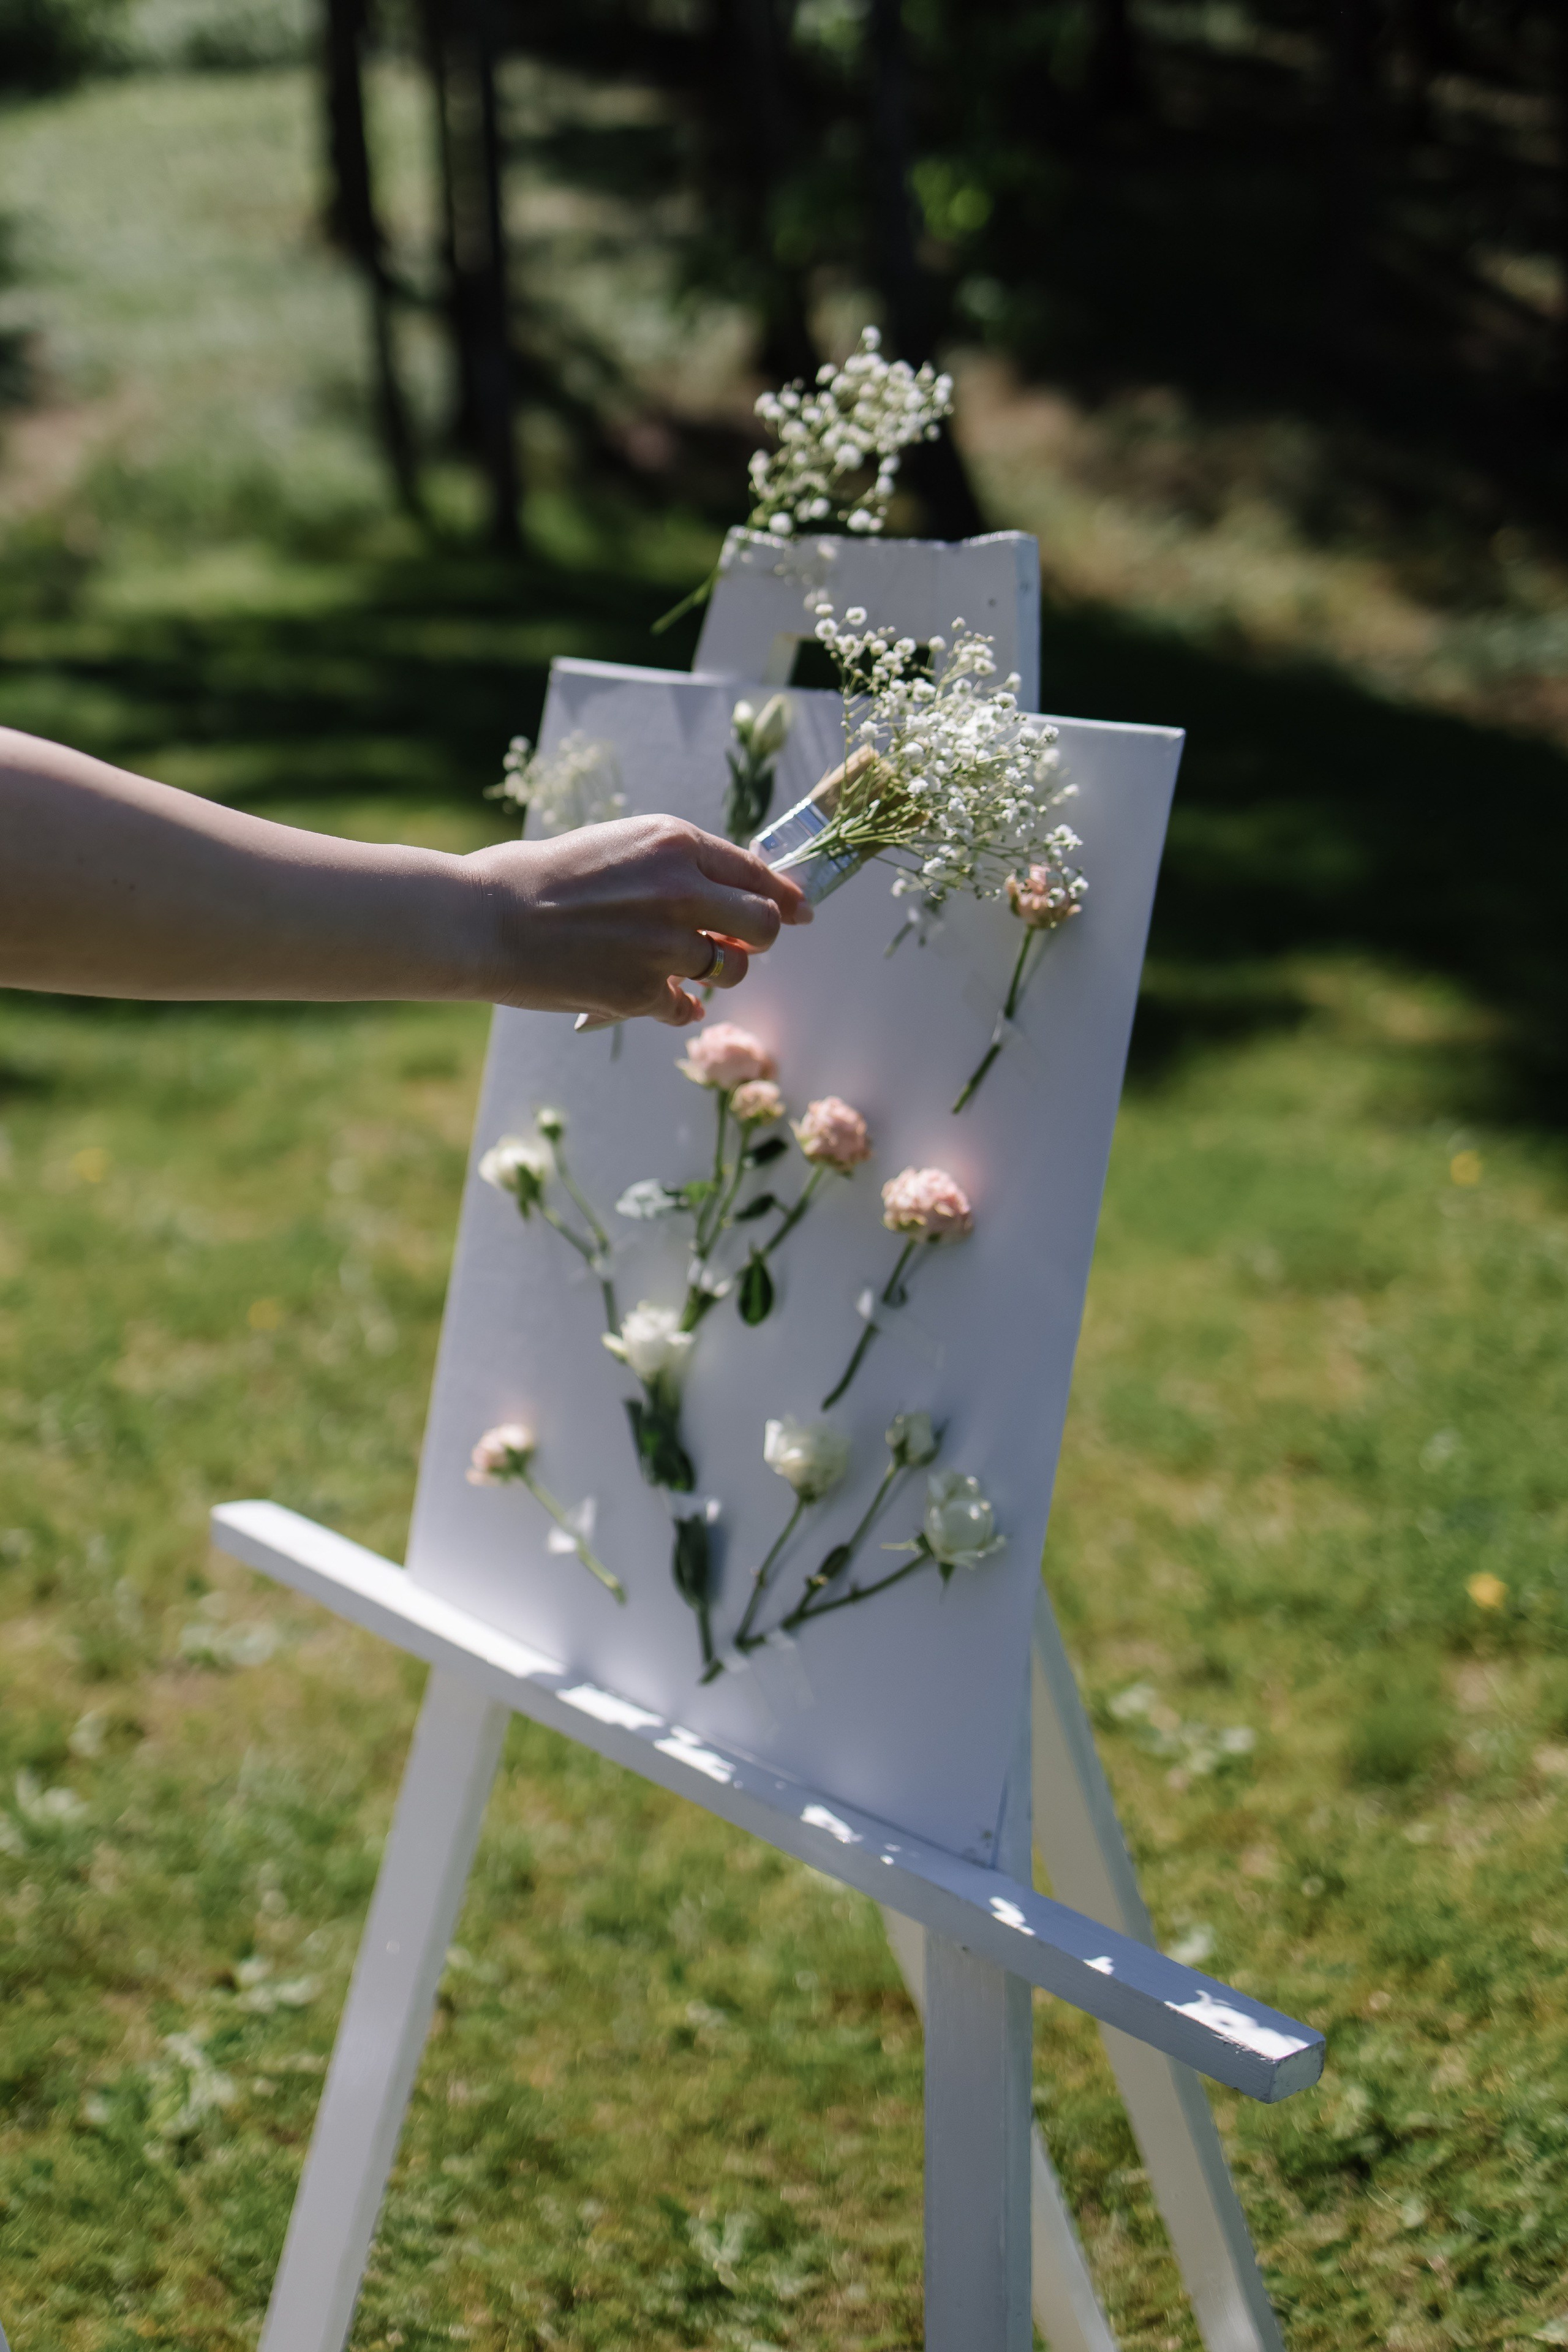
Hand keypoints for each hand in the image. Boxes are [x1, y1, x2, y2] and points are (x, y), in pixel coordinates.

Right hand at [468, 815, 810, 1025]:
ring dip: (715, 975)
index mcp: (675, 843)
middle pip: (763, 926)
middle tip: (734, 947)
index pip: (755, 872)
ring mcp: (665, 946)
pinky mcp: (642, 992)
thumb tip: (726, 892)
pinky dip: (676, 1007)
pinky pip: (686, 1008)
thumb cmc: (541, 876)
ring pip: (730, 972)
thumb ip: (675, 866)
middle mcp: (681, 891)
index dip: (785, 896)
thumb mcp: (618, 846)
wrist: (485, 918)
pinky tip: (657, 1000)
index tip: (801, 911)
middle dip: (757, 940)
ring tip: (681, 970)